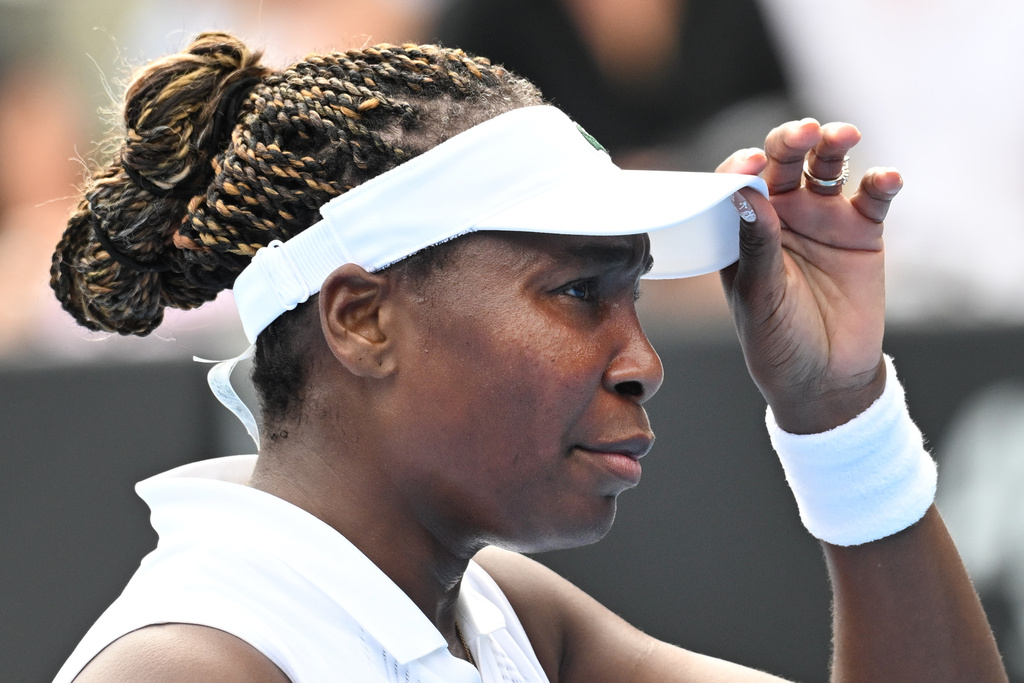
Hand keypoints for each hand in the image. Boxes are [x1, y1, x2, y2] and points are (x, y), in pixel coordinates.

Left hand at [716, 119, 902, 433]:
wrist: (825, 377)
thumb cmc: (776, 340)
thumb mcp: (759, 297)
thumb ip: (755, 246)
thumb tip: (744, 195)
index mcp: (742, 228)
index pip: (737, 184)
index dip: (741, 168)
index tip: (749, 163)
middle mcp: (779, 214)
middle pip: (782, 162)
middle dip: (790, 141)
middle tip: (802, 134)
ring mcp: (821, 218)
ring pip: (826, 167)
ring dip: (834, 145)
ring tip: (842, 137)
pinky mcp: (862, 230)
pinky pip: (872, 197)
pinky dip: (881, 182)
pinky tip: (885, 178)